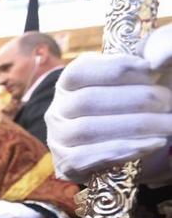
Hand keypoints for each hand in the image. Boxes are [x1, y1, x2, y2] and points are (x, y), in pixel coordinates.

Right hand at [45, 24, 171, 184]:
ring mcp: (58, 138)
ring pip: (87, 130)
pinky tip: (153, 143)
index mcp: (69, 83)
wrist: (129, 145)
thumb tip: (157, 57)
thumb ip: (153, 53)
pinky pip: (89, 157)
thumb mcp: (142, 76)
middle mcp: (57, 109)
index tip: (151, 69)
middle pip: (87, 101)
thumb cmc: (134, 105)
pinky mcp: (66, 164)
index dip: (115, 69)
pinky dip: (124, 149)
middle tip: (168, 102)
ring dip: (134, 127)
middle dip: (134, 101)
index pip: (80, 71)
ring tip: (168, 125)